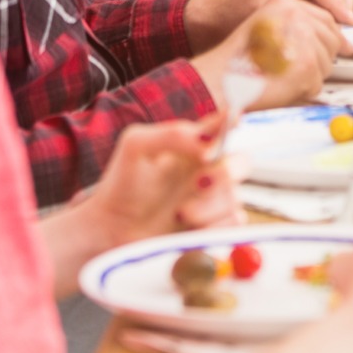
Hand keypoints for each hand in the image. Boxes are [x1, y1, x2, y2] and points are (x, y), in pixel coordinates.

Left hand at [81, 115, 246, 249]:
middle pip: (242, 162)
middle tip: (199, 182)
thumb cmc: (122, 185)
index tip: (230, 126)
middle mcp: (209, 170)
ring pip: (234, 197)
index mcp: (195, 146)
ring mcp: (212, 201)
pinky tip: (190, 228)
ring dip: (210, 206)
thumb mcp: (136, 145)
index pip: (226, 125)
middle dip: (227, 171)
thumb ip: (172, 134)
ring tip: (180, 214)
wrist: (110, 230)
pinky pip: (233, 226)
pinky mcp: (212, 228)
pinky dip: (214, 227)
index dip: (234, 122)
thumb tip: (208, 142)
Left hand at [185, 0, 352, 52]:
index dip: (338, 5)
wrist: (218, 20)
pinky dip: (334, 14)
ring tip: (340, 34)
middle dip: (345, 5)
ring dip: (342, 11)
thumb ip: (301, 21)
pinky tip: (331, 32)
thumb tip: (334, 35)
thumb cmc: (235, 17)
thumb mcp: (266, 16)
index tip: (350, 24)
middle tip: (347, 31)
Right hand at [191, 0, 346, 112]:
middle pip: (332, 35)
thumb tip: (348, 45)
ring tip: (286, 75)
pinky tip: (283, 86)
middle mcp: (294, 14)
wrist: (216, 79)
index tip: (338, 46)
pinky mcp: (305, 63)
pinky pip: (318, 79)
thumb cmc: (238, 59)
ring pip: (328, 58)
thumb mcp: (268, 28)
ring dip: (313, 73)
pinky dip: (304, 88)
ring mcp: (302, 38)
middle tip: (303, 65)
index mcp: (284, 2)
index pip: (324, 15)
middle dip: (325, 53)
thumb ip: (302, 27)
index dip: (331, 33)